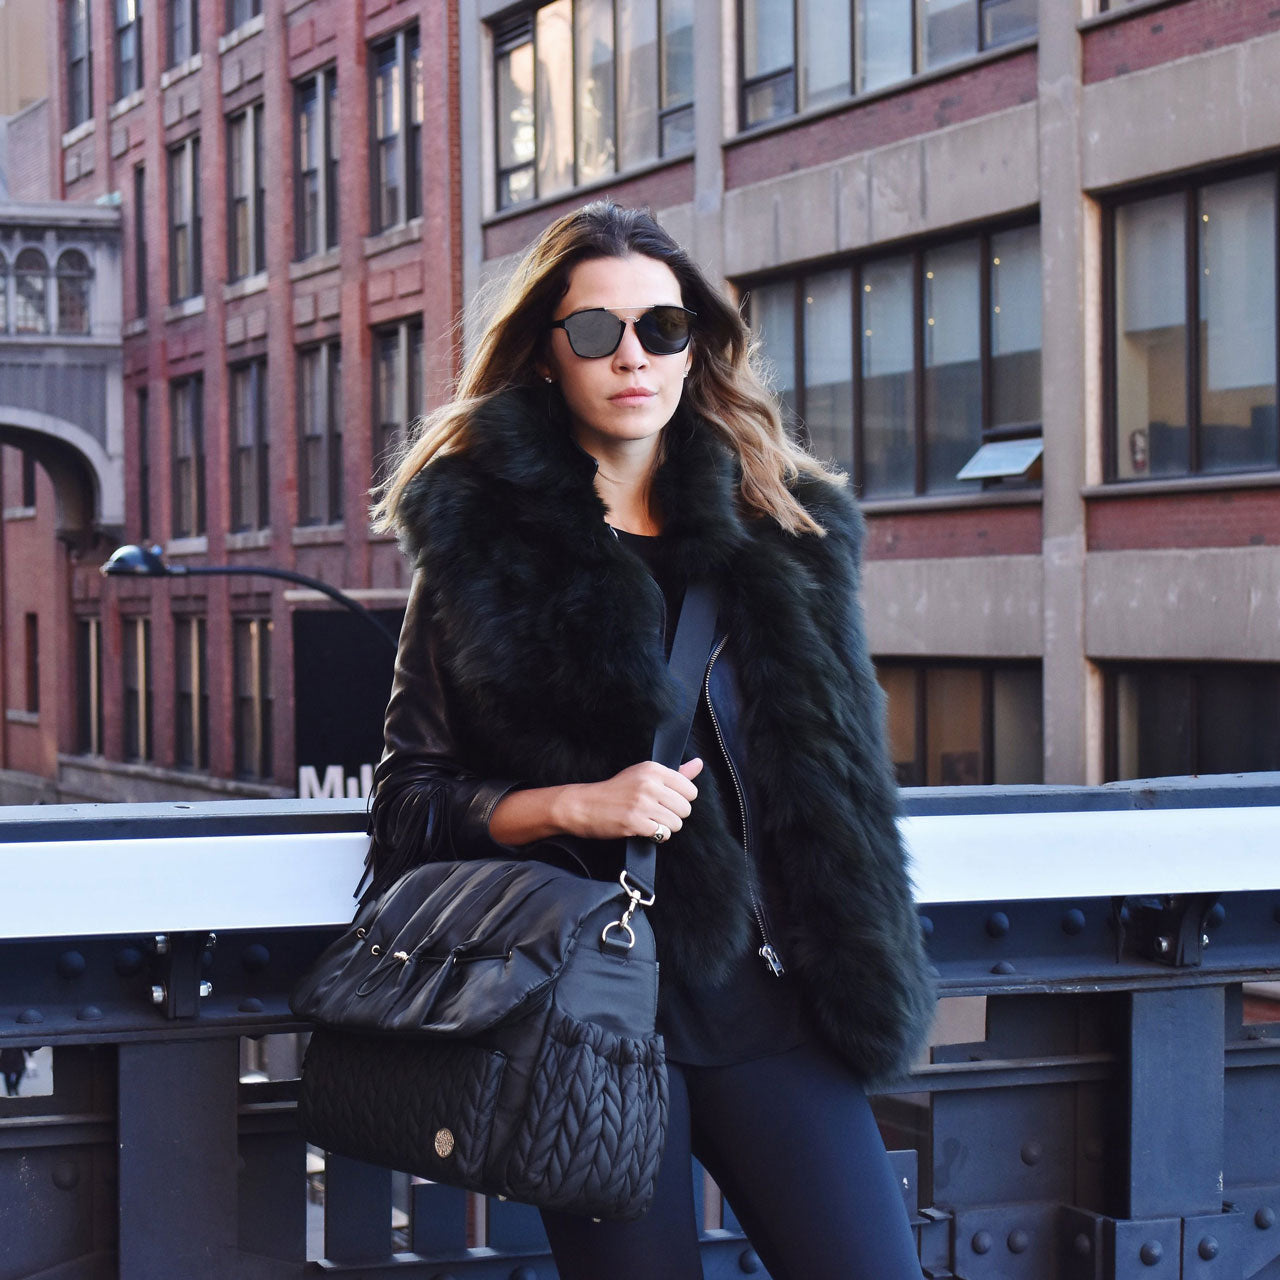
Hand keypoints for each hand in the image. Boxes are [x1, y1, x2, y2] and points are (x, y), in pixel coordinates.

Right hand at [555, 759, 703, 841]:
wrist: (585, 805)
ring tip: (649, 821)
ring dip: (665, 827)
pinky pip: (662, 834)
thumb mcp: (643, 774)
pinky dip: (655, 836)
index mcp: (653, 769)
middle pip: (685, 809)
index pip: (690, 790)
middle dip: (674, 815)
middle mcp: (649, 784)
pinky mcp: (635, 822)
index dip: (681, 800)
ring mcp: (642, 803)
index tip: (666, 801)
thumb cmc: (616, 791)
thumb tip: (699, 764)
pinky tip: (643, 828)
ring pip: (676, 824)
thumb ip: (675, 773)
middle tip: (656, 813)